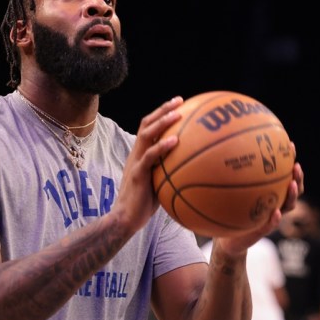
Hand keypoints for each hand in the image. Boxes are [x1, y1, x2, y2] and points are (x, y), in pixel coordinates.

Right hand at [112, 96, 182, 233]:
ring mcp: (136, 162)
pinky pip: (149, 156)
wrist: (125, 219)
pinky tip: (176, 141)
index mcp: (141, 154)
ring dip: (162, 122)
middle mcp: (136, 153)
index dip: (162, 114)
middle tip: (180, 100)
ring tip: (178, 114)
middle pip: (147, 124)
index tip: (179, 104)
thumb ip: (170, 171)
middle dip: (163, 110)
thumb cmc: (144, 204)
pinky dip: (162, 146)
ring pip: (146, 135)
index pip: (149, 127)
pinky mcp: (137, 174)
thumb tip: (194, 169)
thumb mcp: (159, 183)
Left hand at [211, 152, 303, 256]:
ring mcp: (271, 217)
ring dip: (292, 195)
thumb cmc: (228, 211)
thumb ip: (229, 176)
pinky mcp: (263, 230)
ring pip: (288, 206)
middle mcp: (275, 203)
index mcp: (270, 192)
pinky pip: (271, 225)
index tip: (290, 145)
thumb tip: (217, 150)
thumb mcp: (227, 192)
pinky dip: (275, 219)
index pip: (285, 174)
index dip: (290, 160)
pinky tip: (275, 213)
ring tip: (292, 185)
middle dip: (298, 177)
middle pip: (295, 189)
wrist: (227, 238)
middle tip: (296, 166)